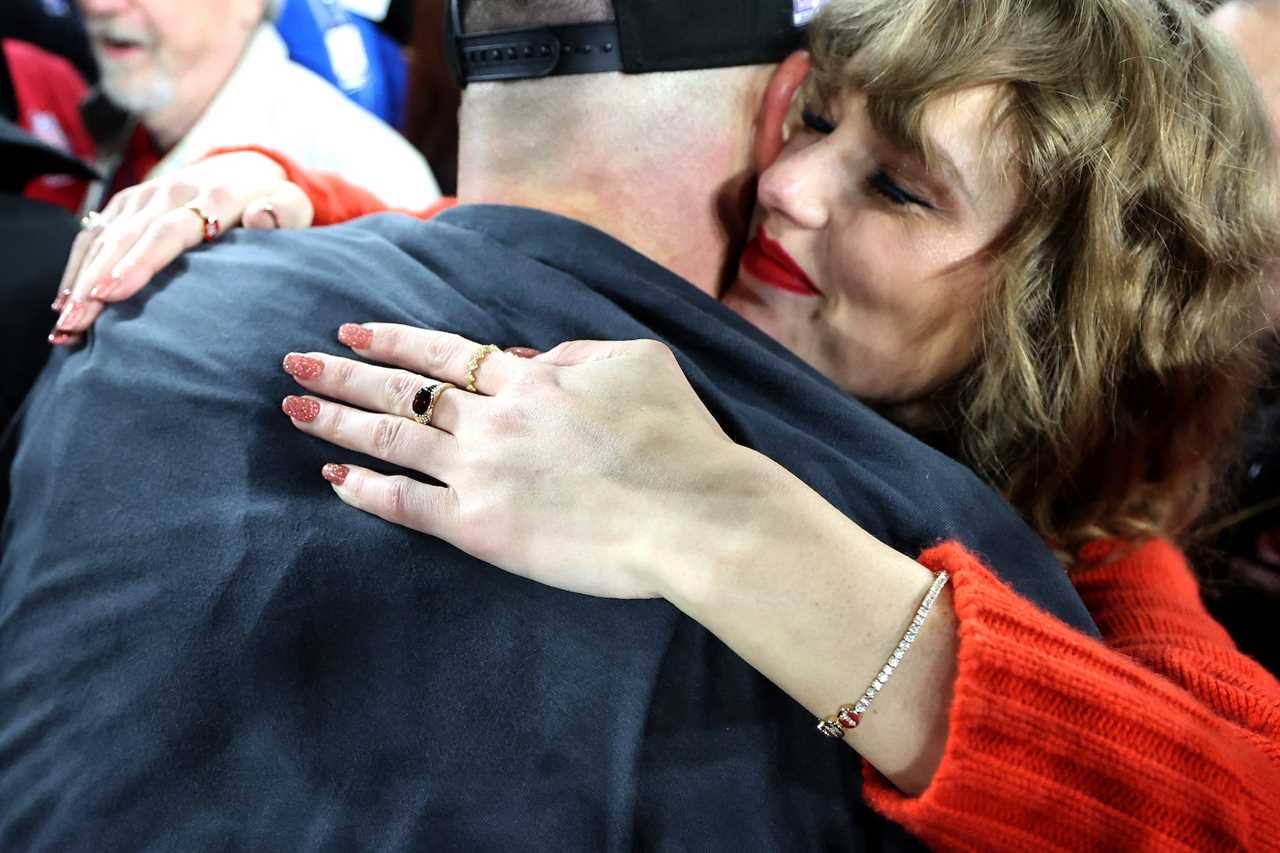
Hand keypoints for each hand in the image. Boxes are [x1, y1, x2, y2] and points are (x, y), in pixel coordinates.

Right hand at [51, 151, 314, 344]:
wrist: (247, 167)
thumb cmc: (276, 202)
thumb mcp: (293, 206)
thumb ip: (283, 211)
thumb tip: (259, 216)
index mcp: (214, 195)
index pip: (168, 230)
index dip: (139, 262)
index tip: (112, 293)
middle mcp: (171, 190)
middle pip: (125, 238)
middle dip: (94, 282)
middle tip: (74, 325)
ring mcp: (144, 194)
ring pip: (102, 237)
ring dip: (78, 281)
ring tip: (64, 326)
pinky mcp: (127, 201)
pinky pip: (93, 233)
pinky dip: (76, 267)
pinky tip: (64, 303)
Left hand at [278, 326, 767, 599]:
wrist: (694, 513)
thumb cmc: (678, 439)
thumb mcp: (638, 362)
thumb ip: (576, 355)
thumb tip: (527, 362)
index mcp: (532, 379)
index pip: (446, 352)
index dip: (395, 338)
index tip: (352, 327)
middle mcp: (495, 420)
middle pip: (404, 391)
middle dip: (346, 372)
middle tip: (295, 361)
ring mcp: (482, 473)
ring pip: (393, 440)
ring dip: (340, 421)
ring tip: (296, 408)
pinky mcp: (481, 529)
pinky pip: (409, 505)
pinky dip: (367, 492)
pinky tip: (334, 482)